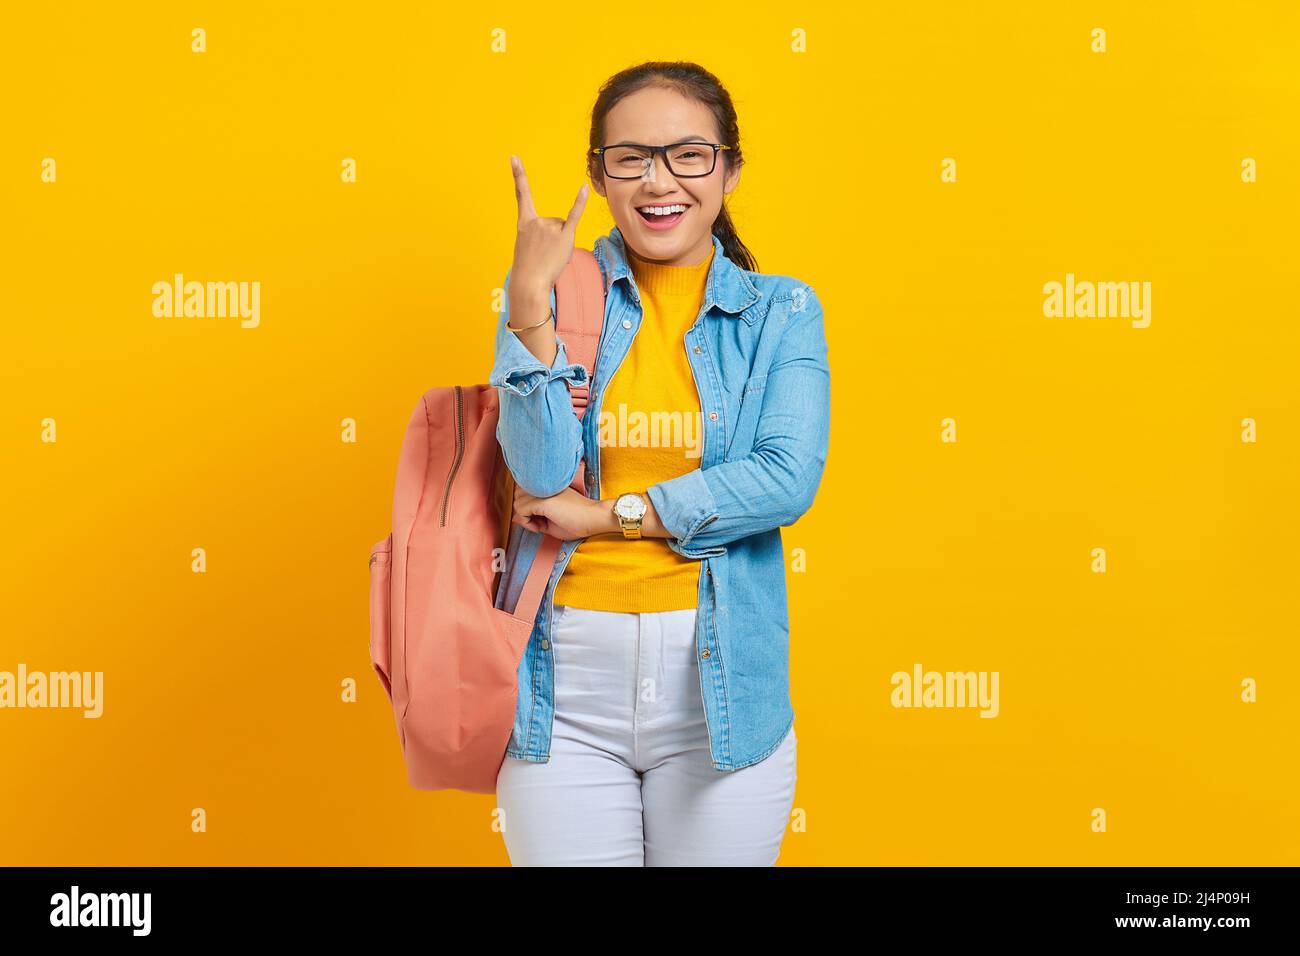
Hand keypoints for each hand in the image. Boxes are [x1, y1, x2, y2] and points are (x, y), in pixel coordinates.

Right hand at [509, 155, 588, 302]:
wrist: (530, 283)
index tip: (514, 158)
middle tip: (544, 256)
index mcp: (524, 223)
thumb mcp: (527, 247)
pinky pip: (574, 215)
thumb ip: (541, 233)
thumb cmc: (529, 269)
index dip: (518, 175)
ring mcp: (550, 227)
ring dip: (561, 245)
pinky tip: (584, 188)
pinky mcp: (564, 235)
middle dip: (553, 240)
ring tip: (551, 257)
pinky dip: (579, 202)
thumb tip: (559, 228)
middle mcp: (536, 221)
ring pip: (563, 230)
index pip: (521, 195)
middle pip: (553, 223)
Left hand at [511, 483, 609, 540]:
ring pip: (517, 502)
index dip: (527, 507)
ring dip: (524, 516)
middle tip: (537, 522)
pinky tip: (539, 526)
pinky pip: (520, 509)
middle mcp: (543, 485)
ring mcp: (542, 491)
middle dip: (524, 511)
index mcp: (547, 486)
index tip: (538, 519)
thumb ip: (532, 518)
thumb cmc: (577, 521)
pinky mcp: (542, 500)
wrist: (594, 518)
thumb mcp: (550, 522)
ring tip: (539, 524)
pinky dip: (526, 521)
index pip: (524, 491)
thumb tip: (515, 516)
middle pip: (518, 495)